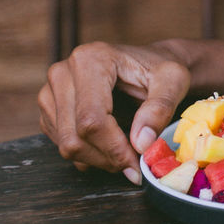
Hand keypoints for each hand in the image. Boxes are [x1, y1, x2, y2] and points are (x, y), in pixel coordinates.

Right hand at [38, 41, 191, 182]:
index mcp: (91, 59)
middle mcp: (63, 73)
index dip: (114, 148)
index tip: (137, 164)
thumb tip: (141, 143)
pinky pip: (60, 144)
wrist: (149, 63)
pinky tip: (109, 144)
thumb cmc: (161, 69)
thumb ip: (160, 109)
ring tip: (126, 151)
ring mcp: (50, 91)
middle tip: (134, 162)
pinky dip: (87, 154)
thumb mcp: (173, 80)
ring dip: (98, 158)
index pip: (92, 119)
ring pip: (66, 144)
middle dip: (107, 157)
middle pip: (74, 135)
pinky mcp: (49, 108)